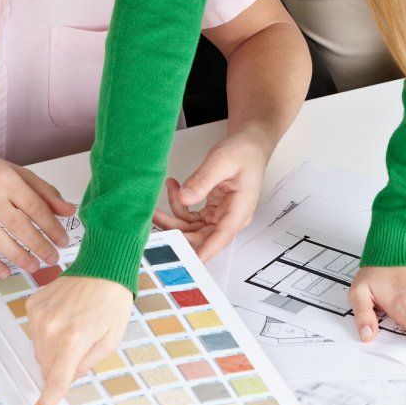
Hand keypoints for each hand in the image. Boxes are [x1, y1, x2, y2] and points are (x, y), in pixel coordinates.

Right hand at [0, 150, 74, 278]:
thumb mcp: (15, 173)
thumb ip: (43, 191)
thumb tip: (69, 210)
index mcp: (5, 178)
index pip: (35, 206)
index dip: (52, 227)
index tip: (63, 240)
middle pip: (18, 225)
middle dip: (39, 246)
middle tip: (52, 258)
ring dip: (18, 257)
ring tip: (33, 266)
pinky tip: (3, 271)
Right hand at [22, 274, 130, 404]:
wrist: (102, 266)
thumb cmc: (113, 302)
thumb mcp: (110, 340)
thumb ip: (87, 364)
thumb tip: (67, 376)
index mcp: (74, 340)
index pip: (55, 382)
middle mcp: (51, 329)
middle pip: (47, 367)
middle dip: (62, 367)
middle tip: (82, 347)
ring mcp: (39, 316)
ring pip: (40, 351)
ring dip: (55, 349)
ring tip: (76, 327)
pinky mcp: (33, 305)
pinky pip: (36, 332)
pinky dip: (49, 332)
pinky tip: (66, 316)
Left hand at [151, 130, 272, 260]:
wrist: (250, 144)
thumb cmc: (244, 152)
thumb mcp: (221, 161)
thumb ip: (202, 180)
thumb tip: (184, 198)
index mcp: (240, 209)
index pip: (222, 235)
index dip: (204, 249)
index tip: (187, 259)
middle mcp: (231, 217)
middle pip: (201, 235)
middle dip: (176, 230)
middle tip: (154, 218)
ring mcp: (221, 215)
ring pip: (193, 228)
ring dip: (174, 217)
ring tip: (160, 199)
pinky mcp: (213, 210)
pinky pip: (192, 216)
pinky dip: (180, 204)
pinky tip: (174, 187)